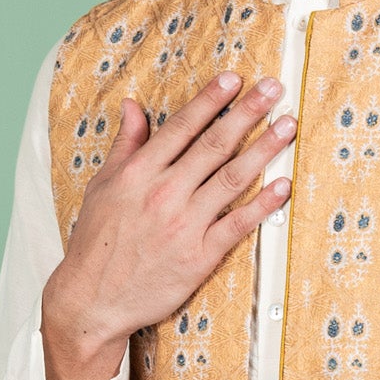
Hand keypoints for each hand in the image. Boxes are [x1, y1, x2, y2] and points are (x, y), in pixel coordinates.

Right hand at [40, 68, 295, 379]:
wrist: (91, 300)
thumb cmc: (96, 243)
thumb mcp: (102, 186)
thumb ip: (126, 145)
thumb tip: (135, 106)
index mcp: (139, 172)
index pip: (182, 126)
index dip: (211, 100)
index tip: (235, 79)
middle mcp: (164, 193)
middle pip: (215, 144)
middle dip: (248, 112)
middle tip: (274, 88)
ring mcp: (184, 225)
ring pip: (233, 178)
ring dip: (264, 149)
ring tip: (287, 125)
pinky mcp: (199, 257)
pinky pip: (238, 224)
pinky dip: (263, 204)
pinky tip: (283, 185)